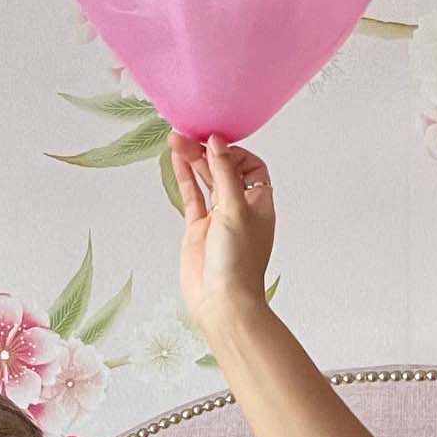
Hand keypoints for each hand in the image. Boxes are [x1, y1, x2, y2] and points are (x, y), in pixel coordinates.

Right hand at [168, 132, 274, 338]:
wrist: (222, 303)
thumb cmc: (238, 262)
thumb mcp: (235, 210)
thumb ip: (225, 174)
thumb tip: (217, 142)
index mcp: (260, 205)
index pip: (252, 167)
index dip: (235, 153)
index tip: (216, 143)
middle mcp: (240, 210)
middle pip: (225, 170)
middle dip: (208, 151)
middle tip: (188, 132)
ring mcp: (217, 219)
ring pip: (205, 180)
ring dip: (193, 160)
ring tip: (176, 138)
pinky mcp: (197, 229)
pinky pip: (191, 196)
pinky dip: (184, 177)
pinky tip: (175, 157)